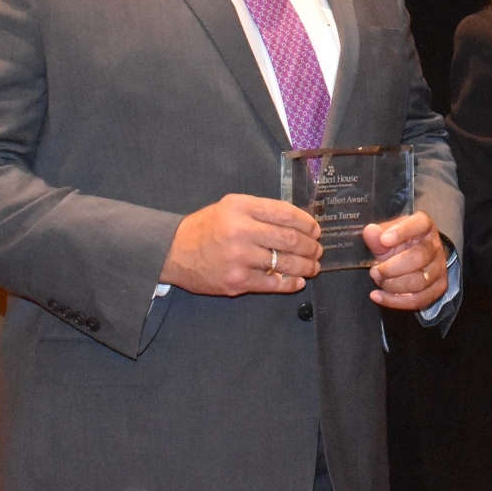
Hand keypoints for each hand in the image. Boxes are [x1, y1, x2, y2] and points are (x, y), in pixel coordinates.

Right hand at [160, 194, 322, 295]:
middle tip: (317, 250)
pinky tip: (297, 282)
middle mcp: (241, 231)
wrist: (174, 252)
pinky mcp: (236, 281)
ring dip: (305, 266)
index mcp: (242, 208)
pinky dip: (289, 284)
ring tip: (313, 266)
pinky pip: (272, 283)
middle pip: (290, 239)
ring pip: (285, 262)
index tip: (316, 229)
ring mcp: (239, 258)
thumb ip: (261, 211)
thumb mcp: (231, 206)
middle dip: (311, 246)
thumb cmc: (207, 227)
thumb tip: (298, 222)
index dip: (307, 223)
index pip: (285, 214)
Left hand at [363, 211, 447, 310]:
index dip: (402, 232)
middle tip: (374, 271)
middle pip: (419, 258)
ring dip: (393, 285)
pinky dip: (395, 300)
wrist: (414, 258)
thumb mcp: (385, 235)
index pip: (419, 224)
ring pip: (419, 281)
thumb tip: (370, 232)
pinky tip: (379, 296)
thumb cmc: (398, 244)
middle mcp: (434, 246)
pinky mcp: (438, 287)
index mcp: (424, 226)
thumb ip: (376, 235)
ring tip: (379, 282)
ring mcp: (439, 267)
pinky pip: (419, 299)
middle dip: (392, 268)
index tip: (383, 240)